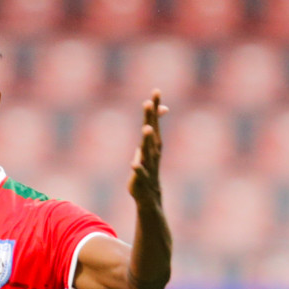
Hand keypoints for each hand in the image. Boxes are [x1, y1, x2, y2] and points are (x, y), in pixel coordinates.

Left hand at [128, 89, 166, 208]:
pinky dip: (138, 168)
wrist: (150, 197)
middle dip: (151, 116)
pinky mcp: (142, 180)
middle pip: (152, 132)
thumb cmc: (147, 172)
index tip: (156, 91)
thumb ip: (147, 137)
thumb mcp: (146, 152)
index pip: (153, 122)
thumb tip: (150, 122)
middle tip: (149, 101)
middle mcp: (153, 153)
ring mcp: (149, 166)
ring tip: (146, 128)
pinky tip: (133, 163)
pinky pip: (140, 173)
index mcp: (153, 145)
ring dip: (147, 140)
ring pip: (148, 151)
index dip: (154, 108)